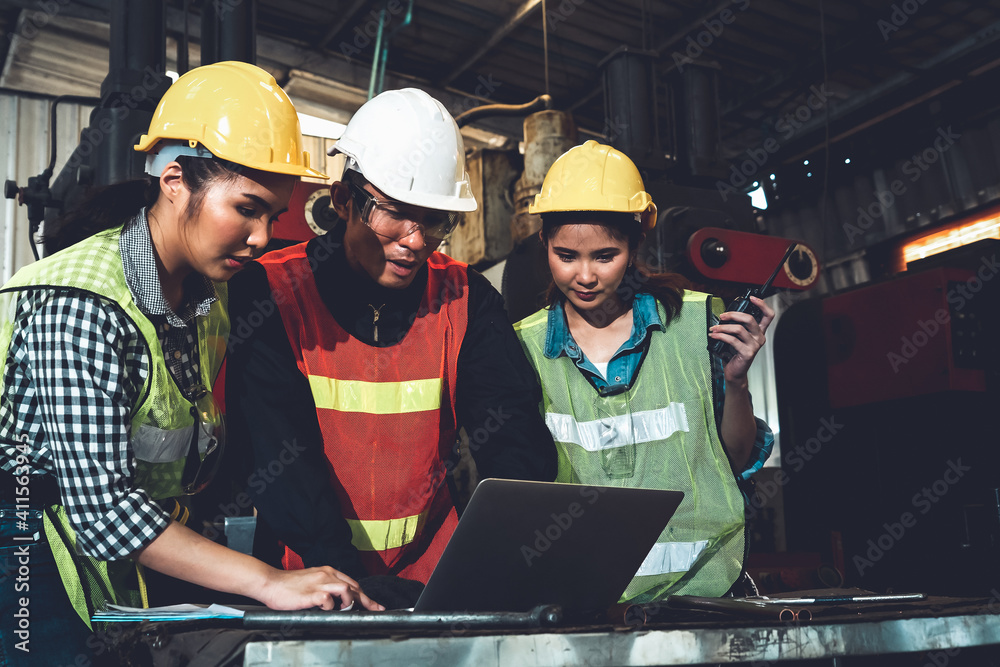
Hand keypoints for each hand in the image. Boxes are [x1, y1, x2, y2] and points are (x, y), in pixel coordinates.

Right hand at [258, 565, 384, 610]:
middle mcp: (326, 575)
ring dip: (349, 602)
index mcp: (328, 571)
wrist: (270, 582)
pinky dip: (331, 607)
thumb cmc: (289, 585)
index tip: (374, 605)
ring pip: (346, 589)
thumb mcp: (312, 581)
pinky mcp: (311, 593)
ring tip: (345, 610)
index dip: (365, 595)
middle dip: (367, 601)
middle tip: (376, 610)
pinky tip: (326, 609)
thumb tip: (339, 600)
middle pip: (354, 587)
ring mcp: (319, 583)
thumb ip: (326, 586)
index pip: (353, 583)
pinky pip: (328, 599)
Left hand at [709, 295, 774, 381]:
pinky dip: (721, 336)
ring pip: (739, 329)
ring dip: (723, 327)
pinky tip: (714, 336)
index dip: (762, 305)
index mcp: (759, 331)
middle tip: (722, 316)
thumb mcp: (737, 336)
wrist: (735, 372)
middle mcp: (760, 337)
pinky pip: (732, 340)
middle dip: (733, 314)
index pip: (768, 315)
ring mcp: (754, 345)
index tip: (752, 298)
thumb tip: (724, 315)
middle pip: (750, 319)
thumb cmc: (734, 353)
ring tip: (714, 329)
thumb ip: (736, 325)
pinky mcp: (747, 353)